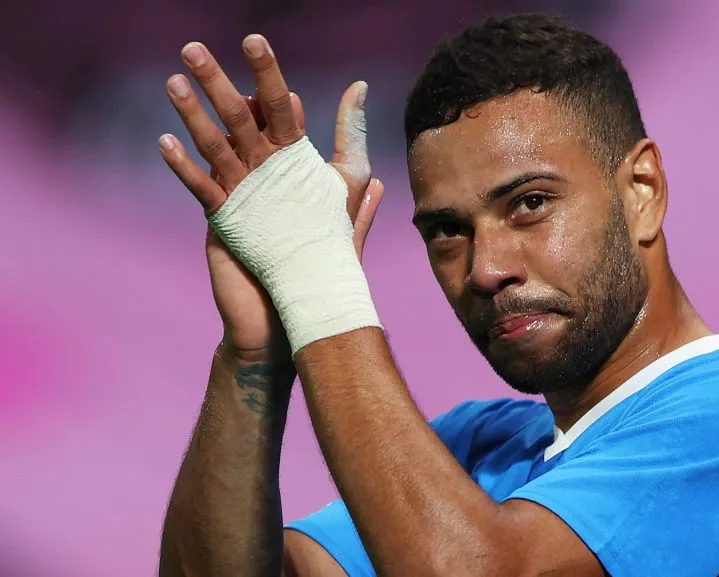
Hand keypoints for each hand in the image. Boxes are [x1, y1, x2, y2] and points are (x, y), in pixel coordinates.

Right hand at [159, 35, 383, 358]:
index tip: (269, 68)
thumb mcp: (345, 202)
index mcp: (289, 170)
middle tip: (198, 48)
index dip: (274, 94)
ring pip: (213, 148)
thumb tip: (363, 103)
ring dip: (193, 114)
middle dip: (222, 85)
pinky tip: (164, 141)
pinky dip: (184, 167)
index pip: (279, 120)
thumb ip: (352, 159)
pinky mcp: (223, 223)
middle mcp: (260, 177)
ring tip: (174, 81)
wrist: (299, 311)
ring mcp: (238, 197)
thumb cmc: (322, 259)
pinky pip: (201, 190)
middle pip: (239, 122)